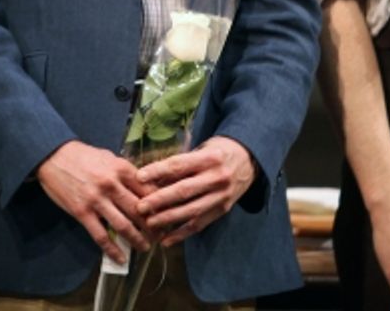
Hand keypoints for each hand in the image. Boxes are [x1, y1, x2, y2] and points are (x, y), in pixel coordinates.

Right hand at [36, 140, 152, 263]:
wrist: (53, 156)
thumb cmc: (83, 155)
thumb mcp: (108, 157)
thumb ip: (125, 172)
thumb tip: (143, 187)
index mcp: (121, 168)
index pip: (148, 190)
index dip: (160, 204)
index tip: (166, 214)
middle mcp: (111, 184)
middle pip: (139, 210)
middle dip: (153, 226)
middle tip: (160, 235)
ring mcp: (96, 200)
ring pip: (123, 226)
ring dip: (137, 239)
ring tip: (145, 247)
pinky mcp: (82, 212)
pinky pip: (101, 236)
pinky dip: (112, 250)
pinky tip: (120, 258)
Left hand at [134, 136, 255, 245]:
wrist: (250, 159)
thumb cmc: (220, 151)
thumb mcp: (202, 148)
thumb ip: (181, 164)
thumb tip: (152, 177)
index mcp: (209, 158)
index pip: (179, 165)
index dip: (158, 171)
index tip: (139, 177)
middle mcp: (217, 177)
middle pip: (184, 190)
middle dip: (159, 200)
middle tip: (140, 207)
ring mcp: (221, 196)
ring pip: (191, 211)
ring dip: (168, 219)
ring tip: (149, 224)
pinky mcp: (223, 210)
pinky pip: (200, 224)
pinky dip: (182, 234)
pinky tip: (166, 240)